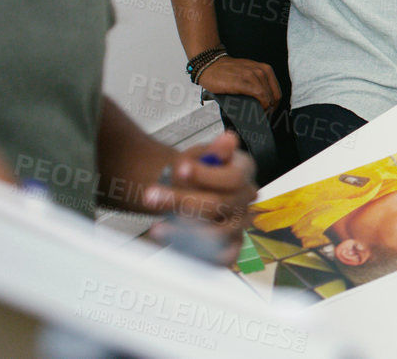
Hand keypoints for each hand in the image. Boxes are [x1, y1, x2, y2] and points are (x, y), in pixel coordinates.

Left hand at [142, 132, 255, 254]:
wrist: (186, 191)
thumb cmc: (193, 171)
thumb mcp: (198, 155)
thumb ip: (211, 152)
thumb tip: (228, 139)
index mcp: (244, 170)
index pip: (233, 178)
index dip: (206, 176)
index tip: (179, 169)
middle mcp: (246, 198)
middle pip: (219, 205)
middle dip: (182, 201)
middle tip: (150, 196)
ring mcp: (240, 223)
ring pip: (218, 233)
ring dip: (183, 231)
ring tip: (156, 227)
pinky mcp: (231, 244)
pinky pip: (223, 257)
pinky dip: (199, 255)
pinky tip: (176, 245)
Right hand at [195, 56, 280, 113]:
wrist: (210, 65)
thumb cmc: (226, 71)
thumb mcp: (248, 74)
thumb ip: (258, 84)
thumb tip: (265, 103)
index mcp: (265, 69)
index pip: (277, 91)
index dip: (274, 105)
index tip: (269, 112)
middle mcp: (262, 71)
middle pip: (275, 96)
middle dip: (271, 109)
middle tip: (263, 117)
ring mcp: (253, 76)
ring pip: (269, 98)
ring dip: (265, 110)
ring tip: (258, 116)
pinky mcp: (244, 82)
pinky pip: (260, 96)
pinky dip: (260, 106)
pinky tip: (255, 110)